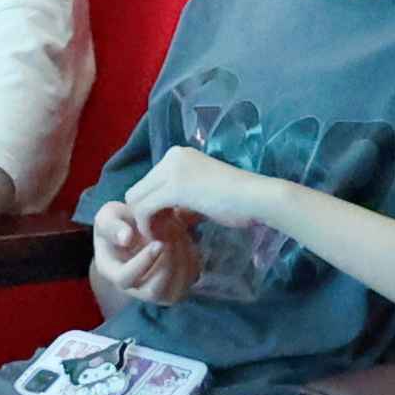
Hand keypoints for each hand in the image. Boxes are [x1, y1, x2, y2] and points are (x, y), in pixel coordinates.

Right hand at [91, 199, 199, 306]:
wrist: (138, 229)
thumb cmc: (119, 224)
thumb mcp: (108, 218)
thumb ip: (112, 226)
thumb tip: (126, 238)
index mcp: (114, 273)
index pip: (125, 279)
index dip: (143, 263)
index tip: (158, 243)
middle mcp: (136, 289)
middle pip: (154, 291)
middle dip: (167, 262)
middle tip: (173, 231)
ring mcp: (159, 291)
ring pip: (176, 288)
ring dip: (182, 258)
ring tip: (180, 229)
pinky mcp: (178, 285)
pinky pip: (191, 279)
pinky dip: (193, 257)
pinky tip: (186, 235)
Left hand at [121, 146, 278, 228]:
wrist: (257, 199)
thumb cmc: (237, 200)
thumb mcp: (201, 193)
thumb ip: (180, 198)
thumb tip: (164, 214)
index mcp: (178, 155)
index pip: (148, 182)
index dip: (152, 207)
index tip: (167, 226)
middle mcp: (171, 156)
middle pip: (137, 190)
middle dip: (146, 215)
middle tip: (164, 233)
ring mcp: (172, 170)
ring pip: (136, 200)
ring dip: (146, 222)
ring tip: (165, 237)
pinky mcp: (174, 188)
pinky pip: (144, 210)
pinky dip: (148, 227)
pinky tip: (165, 238)